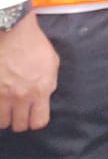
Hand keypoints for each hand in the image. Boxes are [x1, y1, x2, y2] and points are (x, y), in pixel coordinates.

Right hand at [0, 14, 57, 130]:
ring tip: (7, 107)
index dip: (36, 120)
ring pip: (2, 122)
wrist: (12, 32)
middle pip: (19, 125)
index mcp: (40, 90)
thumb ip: (49, 83)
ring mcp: (2, 95)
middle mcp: (20, 97)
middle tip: (19, 112)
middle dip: (20, 121)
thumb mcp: (52, 64)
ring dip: (5, 117)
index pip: (39, 122)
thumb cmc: (35, 45)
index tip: (34, 115)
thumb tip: (45, 96)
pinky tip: (0, 100)